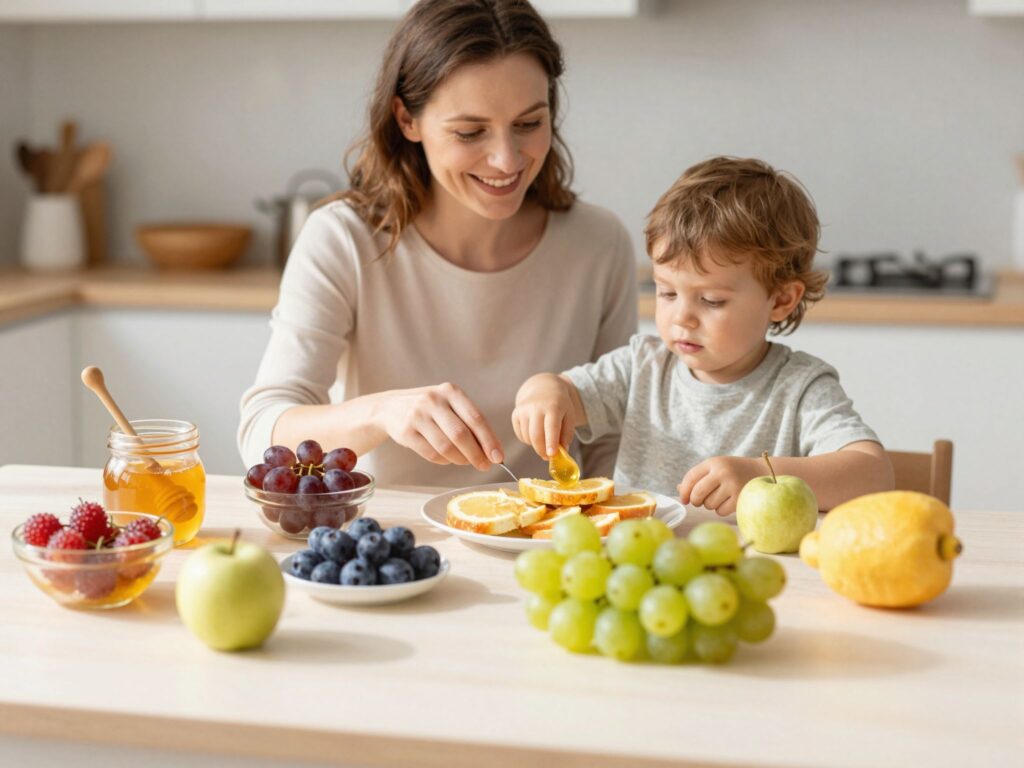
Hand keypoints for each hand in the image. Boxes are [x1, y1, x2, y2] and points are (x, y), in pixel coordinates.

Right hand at [374, 383, 501, 470]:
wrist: (391, 407)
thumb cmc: (431, 409)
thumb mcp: (450, 404)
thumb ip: (470, 423)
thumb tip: (493, 451)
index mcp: (451, 391)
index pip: (475, 418)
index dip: (489, 440)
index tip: (499, 457)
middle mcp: (433, 400)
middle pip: (461, 435)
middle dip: (476, 454)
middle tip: (485, 466)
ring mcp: (417, 416)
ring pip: (446, 447)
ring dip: (460, 460)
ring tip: (465, 461)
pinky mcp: (406, 432)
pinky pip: (431, 454)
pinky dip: (444, 461)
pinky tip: (448, 458)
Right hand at [511, 374, 577, 459]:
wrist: (544, 387)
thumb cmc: (560, 404)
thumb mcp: (570, 415)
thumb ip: (567, 434)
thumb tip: (563, 451)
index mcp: (553, 406)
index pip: (551, 427)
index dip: (551, 442)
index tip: (551, 455)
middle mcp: (536, 406)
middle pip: (536, 435)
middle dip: (542, 450)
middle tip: (548, 457)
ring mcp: (523, 410)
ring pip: (528, 437)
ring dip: (536, 445)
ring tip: (544, 439)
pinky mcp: (515, 414)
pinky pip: (521, 435)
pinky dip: (528, 440)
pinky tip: (535, 432)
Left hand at [678, 456, 760, 516]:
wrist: (761, 472)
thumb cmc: (732, 471)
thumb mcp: (715, 468)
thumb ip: (698, 477)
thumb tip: (680, 490)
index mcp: (714, 462)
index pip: (691, 477)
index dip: (684, 490)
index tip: (684, 499)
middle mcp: (723, 472)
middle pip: (697, 493)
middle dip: (695, 501)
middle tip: (699, 501)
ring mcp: (733, 485)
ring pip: (709, 504)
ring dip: (710, 505)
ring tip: (720, 497)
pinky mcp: (741, 498)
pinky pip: (720, 511)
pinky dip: (721, 510)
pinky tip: (729, 501)